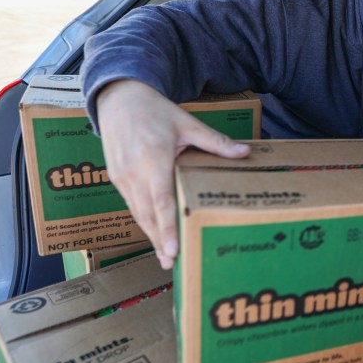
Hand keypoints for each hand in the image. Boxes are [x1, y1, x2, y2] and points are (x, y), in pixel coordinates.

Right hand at [95, 79, 250, 268]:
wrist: (118, 99)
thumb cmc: (154, 110)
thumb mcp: (187, 123)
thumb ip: (215, 142)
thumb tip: (245, 152)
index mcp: (154, 160)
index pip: (161, 201)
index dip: (166, 228)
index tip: (172, 249)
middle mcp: (135, 173)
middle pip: (148, 215)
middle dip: (159, 241)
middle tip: (172, 264)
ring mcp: (122, 177)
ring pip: (138, 213)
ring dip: (151, 235)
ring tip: (165, 256)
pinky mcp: (117, 178)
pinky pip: (132, 204)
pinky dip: (143, 220)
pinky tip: (154, 233)